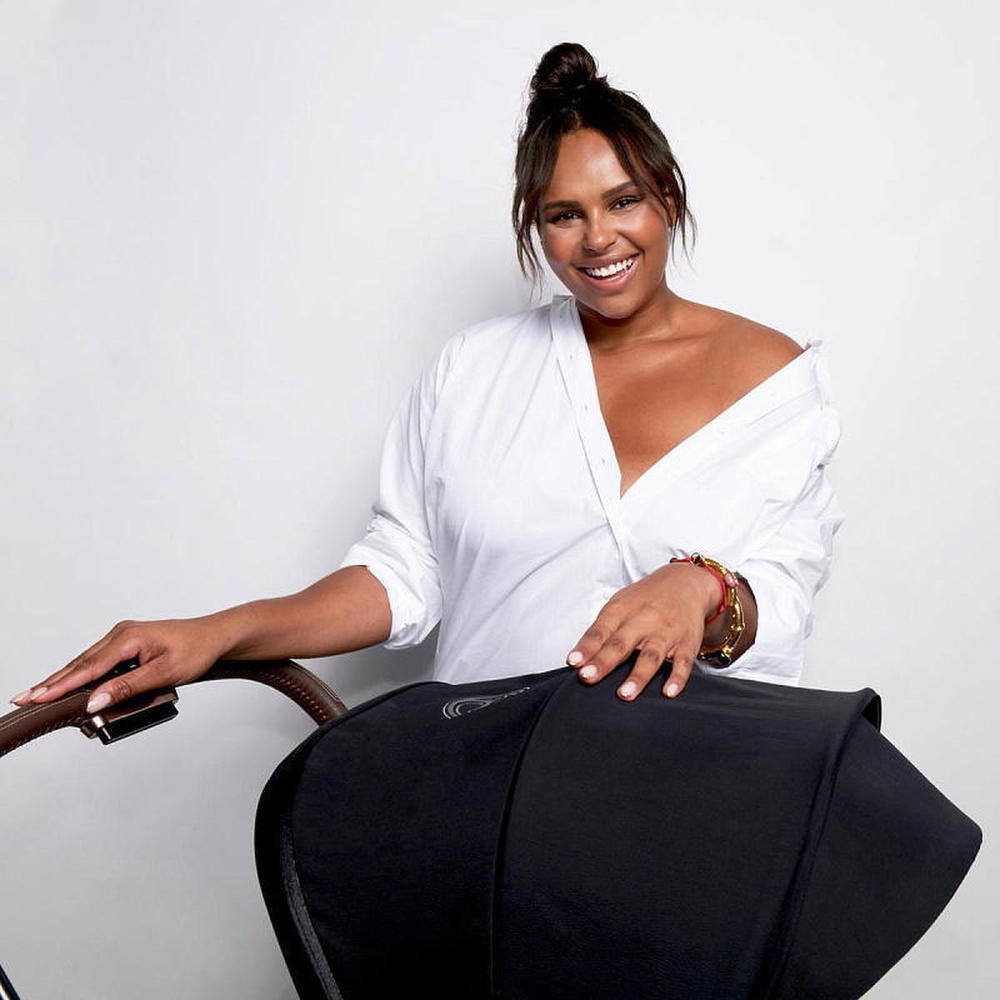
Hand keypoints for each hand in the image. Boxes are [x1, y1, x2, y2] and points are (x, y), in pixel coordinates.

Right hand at [9, 617, 232, 713]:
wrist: (215, 636)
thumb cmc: (196, 650)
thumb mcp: (164, 673)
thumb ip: (127, 687)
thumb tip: (95, 701)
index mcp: (127, 638)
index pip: (87, 668)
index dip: (61, 685)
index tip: (38, 698)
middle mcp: (121, 634)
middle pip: (80, 664)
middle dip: (52, 683)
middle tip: (24, 699)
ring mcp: (123, 638)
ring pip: (87, 662)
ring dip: (64, 679)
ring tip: (38, 695)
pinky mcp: (127, 644)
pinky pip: (98, 661)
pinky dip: (82, 674)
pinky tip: (69, 684)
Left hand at [565, 562, 720, 700]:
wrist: (685, 582)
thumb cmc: (646, 599)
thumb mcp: (620, 605)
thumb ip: (602, 631)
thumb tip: (581, 659)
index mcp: (622, 610)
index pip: (600, 631)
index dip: (586, 647)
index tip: (574, 662)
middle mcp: (644, 621)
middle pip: (621, 643)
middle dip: (604, 662)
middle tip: (588, 677)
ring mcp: (666, 633)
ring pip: (651, 656)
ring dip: (638, 676)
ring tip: (625, 694)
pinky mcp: (686, 643)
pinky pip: (683, 662)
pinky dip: (677, 678)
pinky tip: (668, 692)